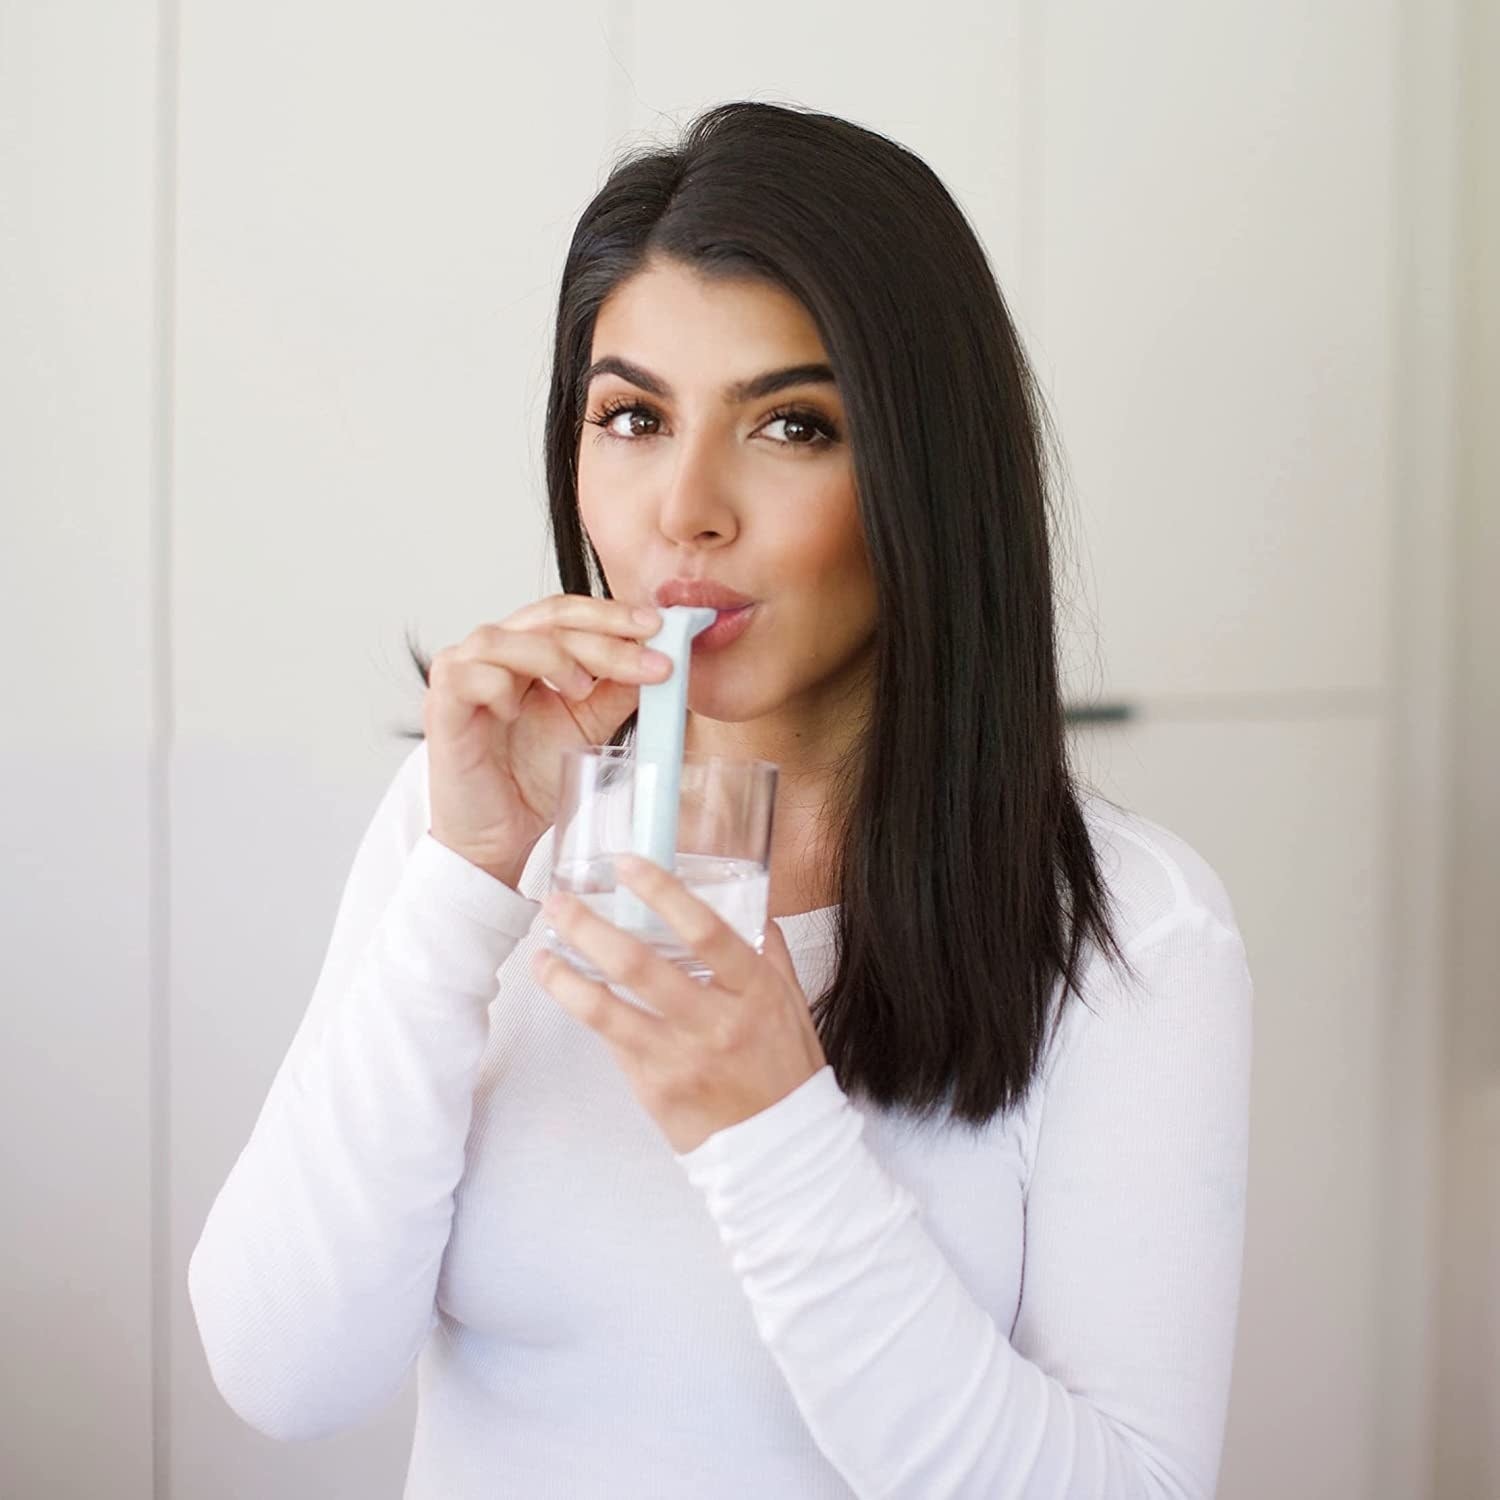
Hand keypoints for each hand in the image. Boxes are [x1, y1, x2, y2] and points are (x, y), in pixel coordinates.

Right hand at [423, 594, 671, 881]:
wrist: (499, 835)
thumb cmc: (531, 777)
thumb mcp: (589, 726)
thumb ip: (617, 691)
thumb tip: (658, 659)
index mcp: (526, 649)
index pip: (568, 613)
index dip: (613, 615)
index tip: (659, 628)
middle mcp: (492, 652)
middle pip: (545, 618)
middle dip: (603, 634)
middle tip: (648, 653)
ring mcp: (461, 674)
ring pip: (504, 639)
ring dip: (552, 657)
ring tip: (582, 689)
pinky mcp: (441, 706)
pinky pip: (467, 675)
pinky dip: (499, 686)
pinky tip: (516, 712)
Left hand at [531, 855, 827, 1154]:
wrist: (781, 1151)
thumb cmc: (786, 1069)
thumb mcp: (791, 1003)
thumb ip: (766, 952)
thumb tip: (750, 904)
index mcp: (753, 991)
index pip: (705, 930)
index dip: (662, 892)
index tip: (628, 864)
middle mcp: (714, 1023)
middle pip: (639, 966)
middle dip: (589, 928)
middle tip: (558, 902)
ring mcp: (679, 1060)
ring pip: (606, 1012)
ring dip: (564, 978)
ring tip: (541, 954)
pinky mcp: (654, 1091)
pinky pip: (613, 1044)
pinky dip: (588, 1014)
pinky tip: (569, 992)